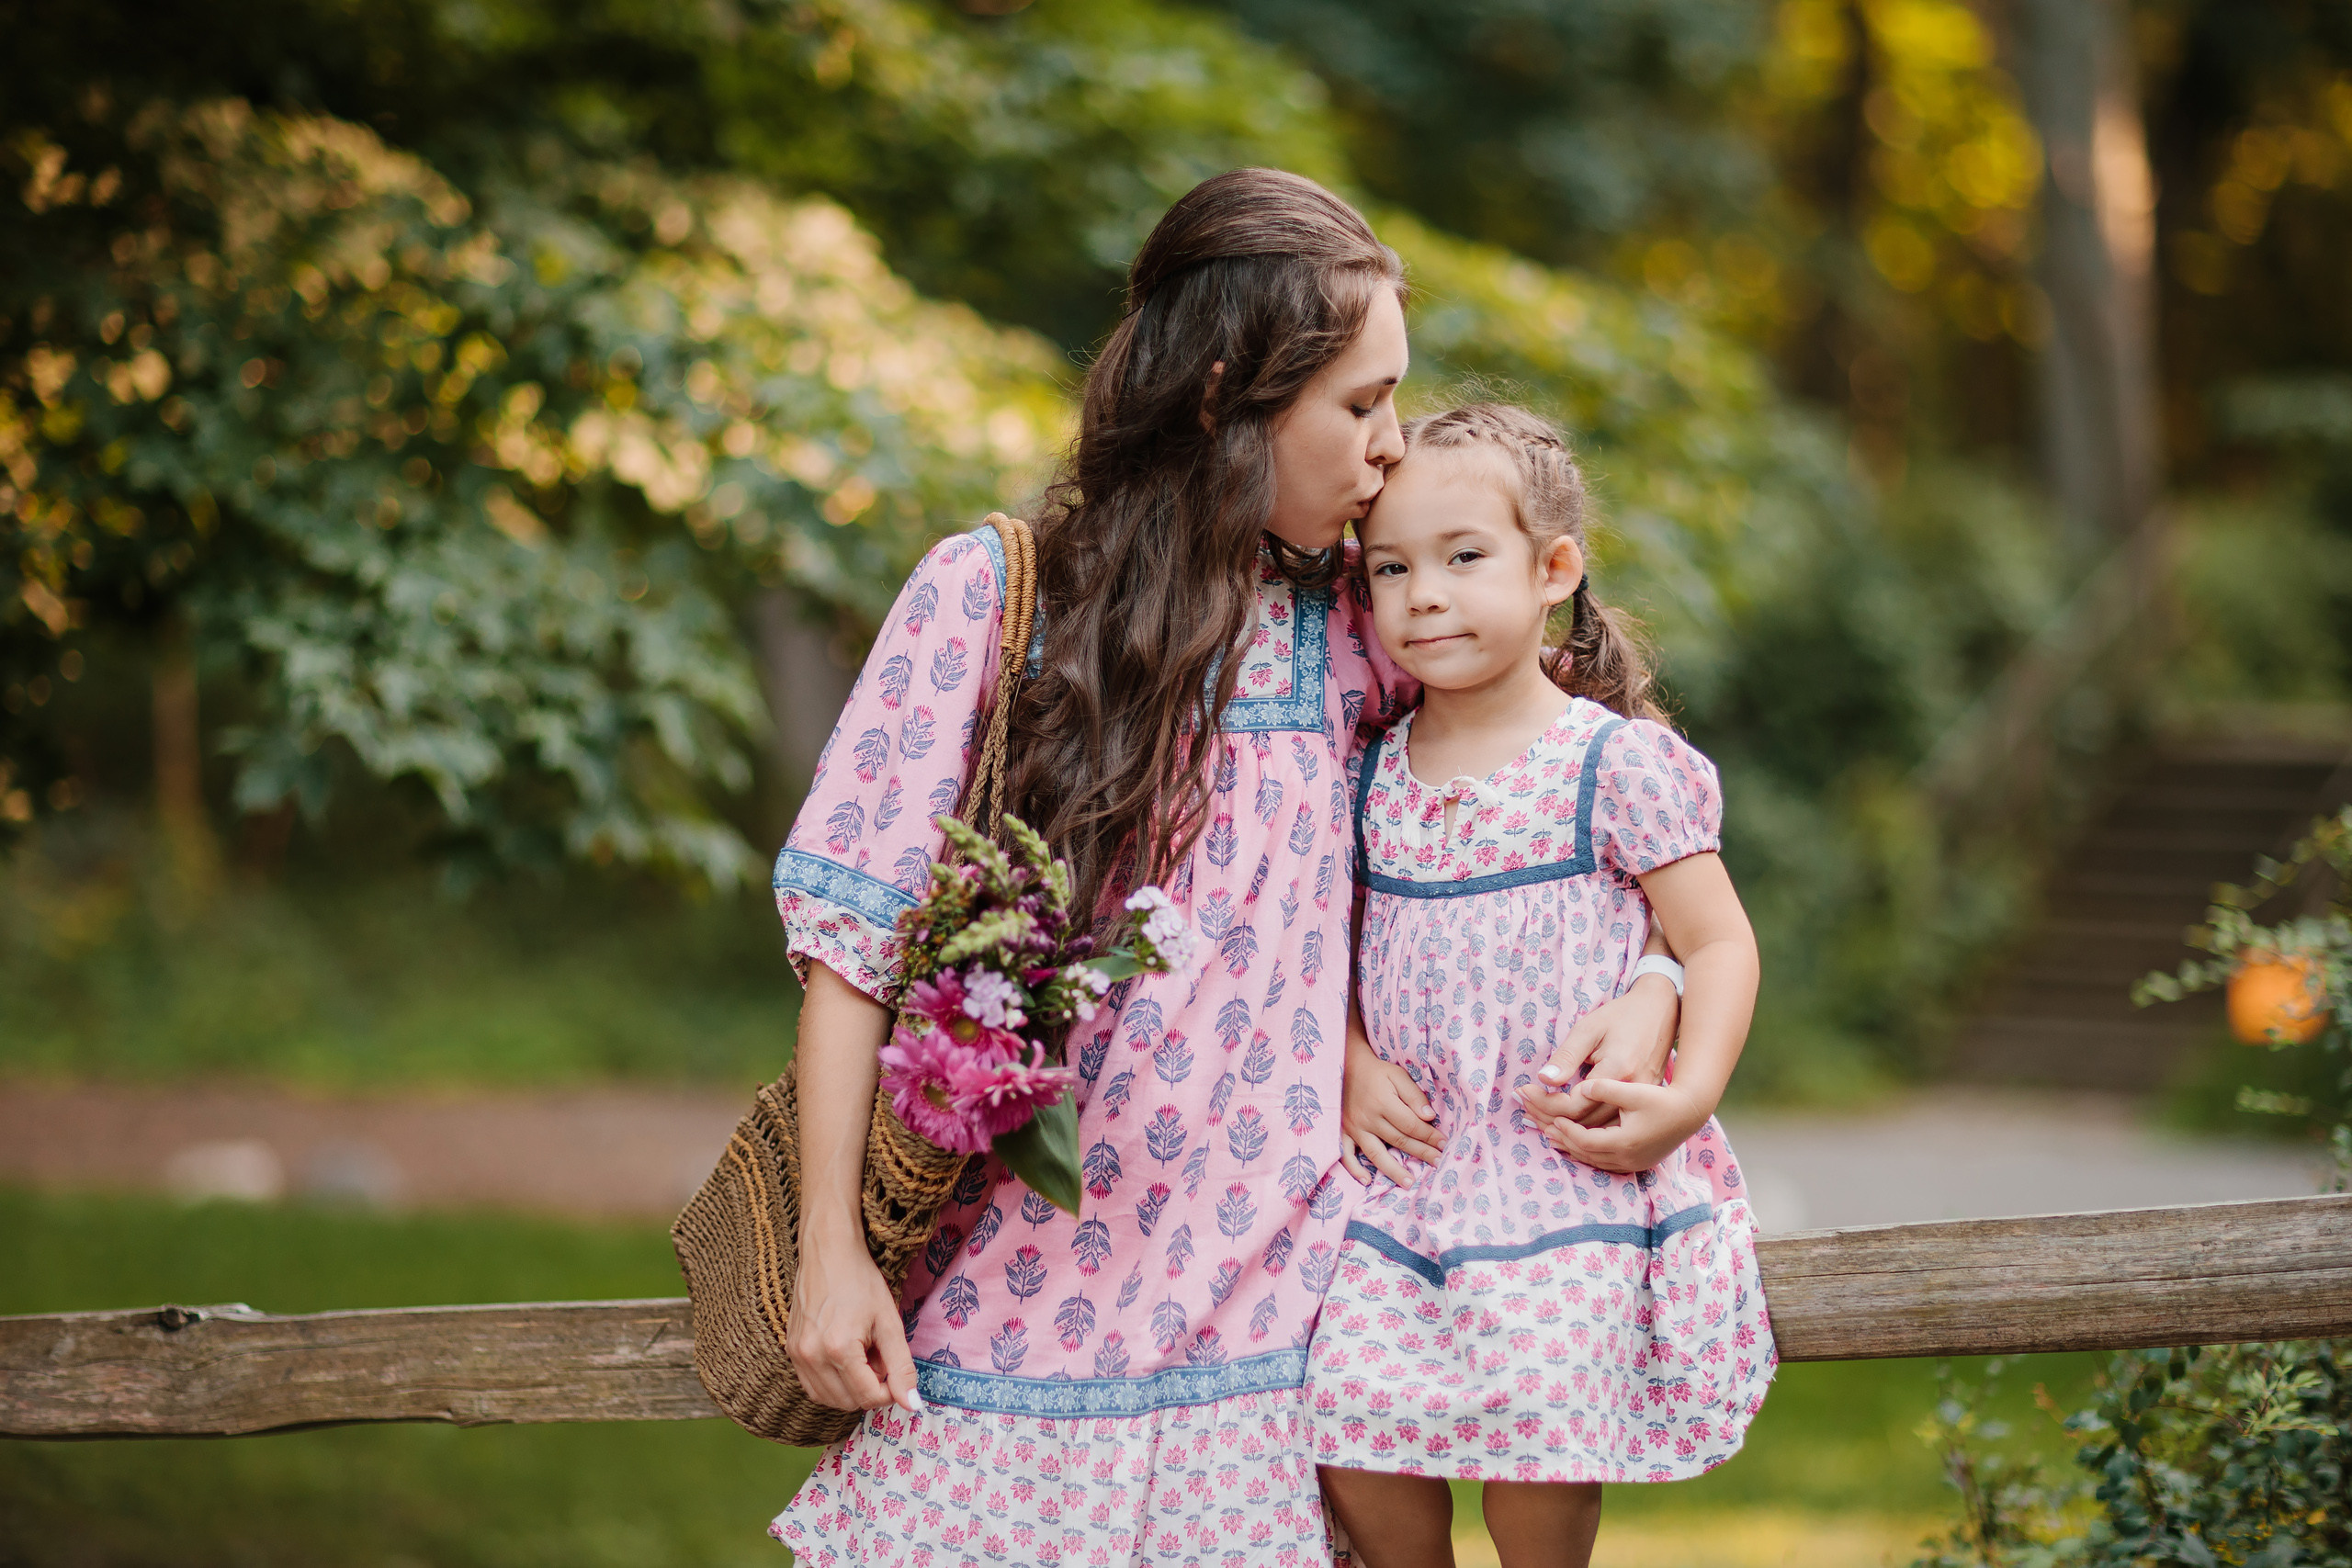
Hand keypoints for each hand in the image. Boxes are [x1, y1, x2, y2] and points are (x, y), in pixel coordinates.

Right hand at [788, 1231, 923, 1415]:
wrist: (828, 1252)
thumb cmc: (861, 1282)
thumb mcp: (889, 1322)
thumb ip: (901, 1366)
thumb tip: (912, 1404)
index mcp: (839, 1349)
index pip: (869, 1397)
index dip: (890, 1391)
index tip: (895, 1370)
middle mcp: (812, 1356)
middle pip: (848, 1402)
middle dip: (870, 1389)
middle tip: (879, 1358)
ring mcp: (797, 1355)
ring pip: (829, 1399)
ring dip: (851, 1389)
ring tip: (862, 1355)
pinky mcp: (790, 1350)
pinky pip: (812, 1386)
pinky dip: (832, 1384)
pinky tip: (844, 1360)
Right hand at [1340, 1031, 1442, 1186]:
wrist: (1347, 1066)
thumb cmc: (1377, 1072)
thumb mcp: (1397, 1075)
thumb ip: (1413, 1095)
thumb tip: (1429, 1117)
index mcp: (1383, 1102)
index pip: (1411, 1125)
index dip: (1429, 1136)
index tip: (1444, 1144)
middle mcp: (1368, 1118)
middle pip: (1398, 1141)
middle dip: (1421, 1153)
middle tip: (1438, 1164)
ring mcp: (1354, 1127)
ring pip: (1376, 1153)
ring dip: (1393, 1170)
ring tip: (1409, 1183)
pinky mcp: (1343, 1132)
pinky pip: (1346, 1154)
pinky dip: (1354, 1169)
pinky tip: (1366, 1180)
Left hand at [1519, 973, 1677, 1128]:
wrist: (1661, 1010)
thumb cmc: (1621, 1016)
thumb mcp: (1589, 1029)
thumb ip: (1567, 1056)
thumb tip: (1543, 1080)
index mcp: (1617, 1071)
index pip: (1574, 1105)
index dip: (1545, 1103)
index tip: (1523, 1092)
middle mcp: (1632, 1092)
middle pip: (1585, 1122)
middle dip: (1550, 1117)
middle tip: (1525, 1107)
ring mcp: (1640, 1099)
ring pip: (1599, 1128)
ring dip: (1567, 1127)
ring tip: (1538, 1116)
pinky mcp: (1643, 1101)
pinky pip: (1611, 1123)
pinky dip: (1587, 1127)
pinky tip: (1567, 1120)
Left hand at [1534, 1076, 1712, 1174]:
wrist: (1691, 1111)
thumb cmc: (1662, 1096)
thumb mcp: (1634, 1086)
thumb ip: (1607, 1087)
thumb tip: (1582, 1087)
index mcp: (1625, 1141)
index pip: (1585, 1141)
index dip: (1566, 1129)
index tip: (1551, 1117)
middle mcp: (1628, 1158)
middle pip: (1586, 1153)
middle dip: (1562, 1139)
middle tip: (1540, 1127)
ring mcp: (1633, 1163)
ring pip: (1594, 1160)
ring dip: (1572, 1148)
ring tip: (1551, 1135)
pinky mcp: (1638, 1162)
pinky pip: (1604, 1162)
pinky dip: (1587, 1152)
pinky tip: (1576, 1143)